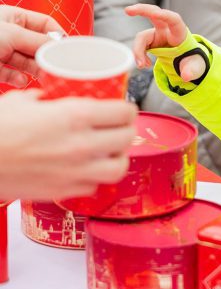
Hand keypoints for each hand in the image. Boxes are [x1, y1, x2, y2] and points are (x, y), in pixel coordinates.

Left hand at [0, 5, 64, 87]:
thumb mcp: (12, 34)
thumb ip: (39, 42)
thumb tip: (62, 48)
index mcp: (13, 17)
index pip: (45, 24)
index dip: (58, 36)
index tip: (70, 50)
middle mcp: (8, 33)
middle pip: (38, 45)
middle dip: (47, 57)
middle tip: (57, 68)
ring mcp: (1, 52)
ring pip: (27, 62)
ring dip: (35, 70)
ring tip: (42, 77)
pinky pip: (13, 74)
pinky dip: (19, 79)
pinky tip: (21, 81)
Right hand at [0, 90, 137, 200]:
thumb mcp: (23, 101)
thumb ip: (49, 100)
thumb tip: (57, 98)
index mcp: (74, 115)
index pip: (124, 112)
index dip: (128, 108)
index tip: (124, 108)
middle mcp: (81, 144)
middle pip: (128, 138)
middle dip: (127, 130)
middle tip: (120, 127)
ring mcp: (75, 171)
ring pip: (119, 167)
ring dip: (119, 157)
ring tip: (110, 150)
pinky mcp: (64, 190)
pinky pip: (94, 185)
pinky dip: (95, 177)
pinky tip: (87, 168)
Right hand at [125, 3, 205, 81]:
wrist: (186, 60)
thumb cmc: (191, 59)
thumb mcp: (195, 66)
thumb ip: (192, 70)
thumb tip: (186, 76)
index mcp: (180, 32)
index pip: (173, 19)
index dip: (165, 15)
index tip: (155, 13)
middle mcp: (167, 29)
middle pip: (154, 13)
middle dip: (142, 10)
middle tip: (128, 10)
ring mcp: (157, 33)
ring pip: (142, 36)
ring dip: (138, 50)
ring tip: (142, 66)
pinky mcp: (150, 40)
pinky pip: (140, 45)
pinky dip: (139, 55)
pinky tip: (145, 64)